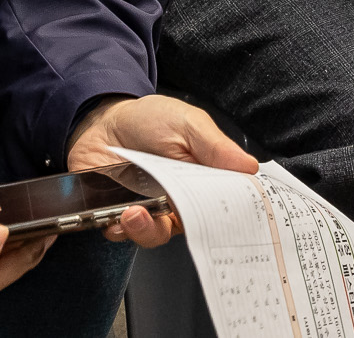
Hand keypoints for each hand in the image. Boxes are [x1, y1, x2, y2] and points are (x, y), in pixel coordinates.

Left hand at [67, 95, 255, 246]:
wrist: (104, 120)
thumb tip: (249, 166)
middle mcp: (178, 200)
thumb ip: (215, 146)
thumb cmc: (150, 119)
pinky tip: (117, 216)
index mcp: (201, 179)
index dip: (226, 215)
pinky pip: (122, 233)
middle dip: (184, 227)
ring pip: (155, 235)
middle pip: (190, 227)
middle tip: (174, 213)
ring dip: (146, 230)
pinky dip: (119, 229)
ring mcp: (149, 210)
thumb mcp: (188, 123)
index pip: (221, 204)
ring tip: (135, 214)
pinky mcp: (119, 215)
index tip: (225, 218)